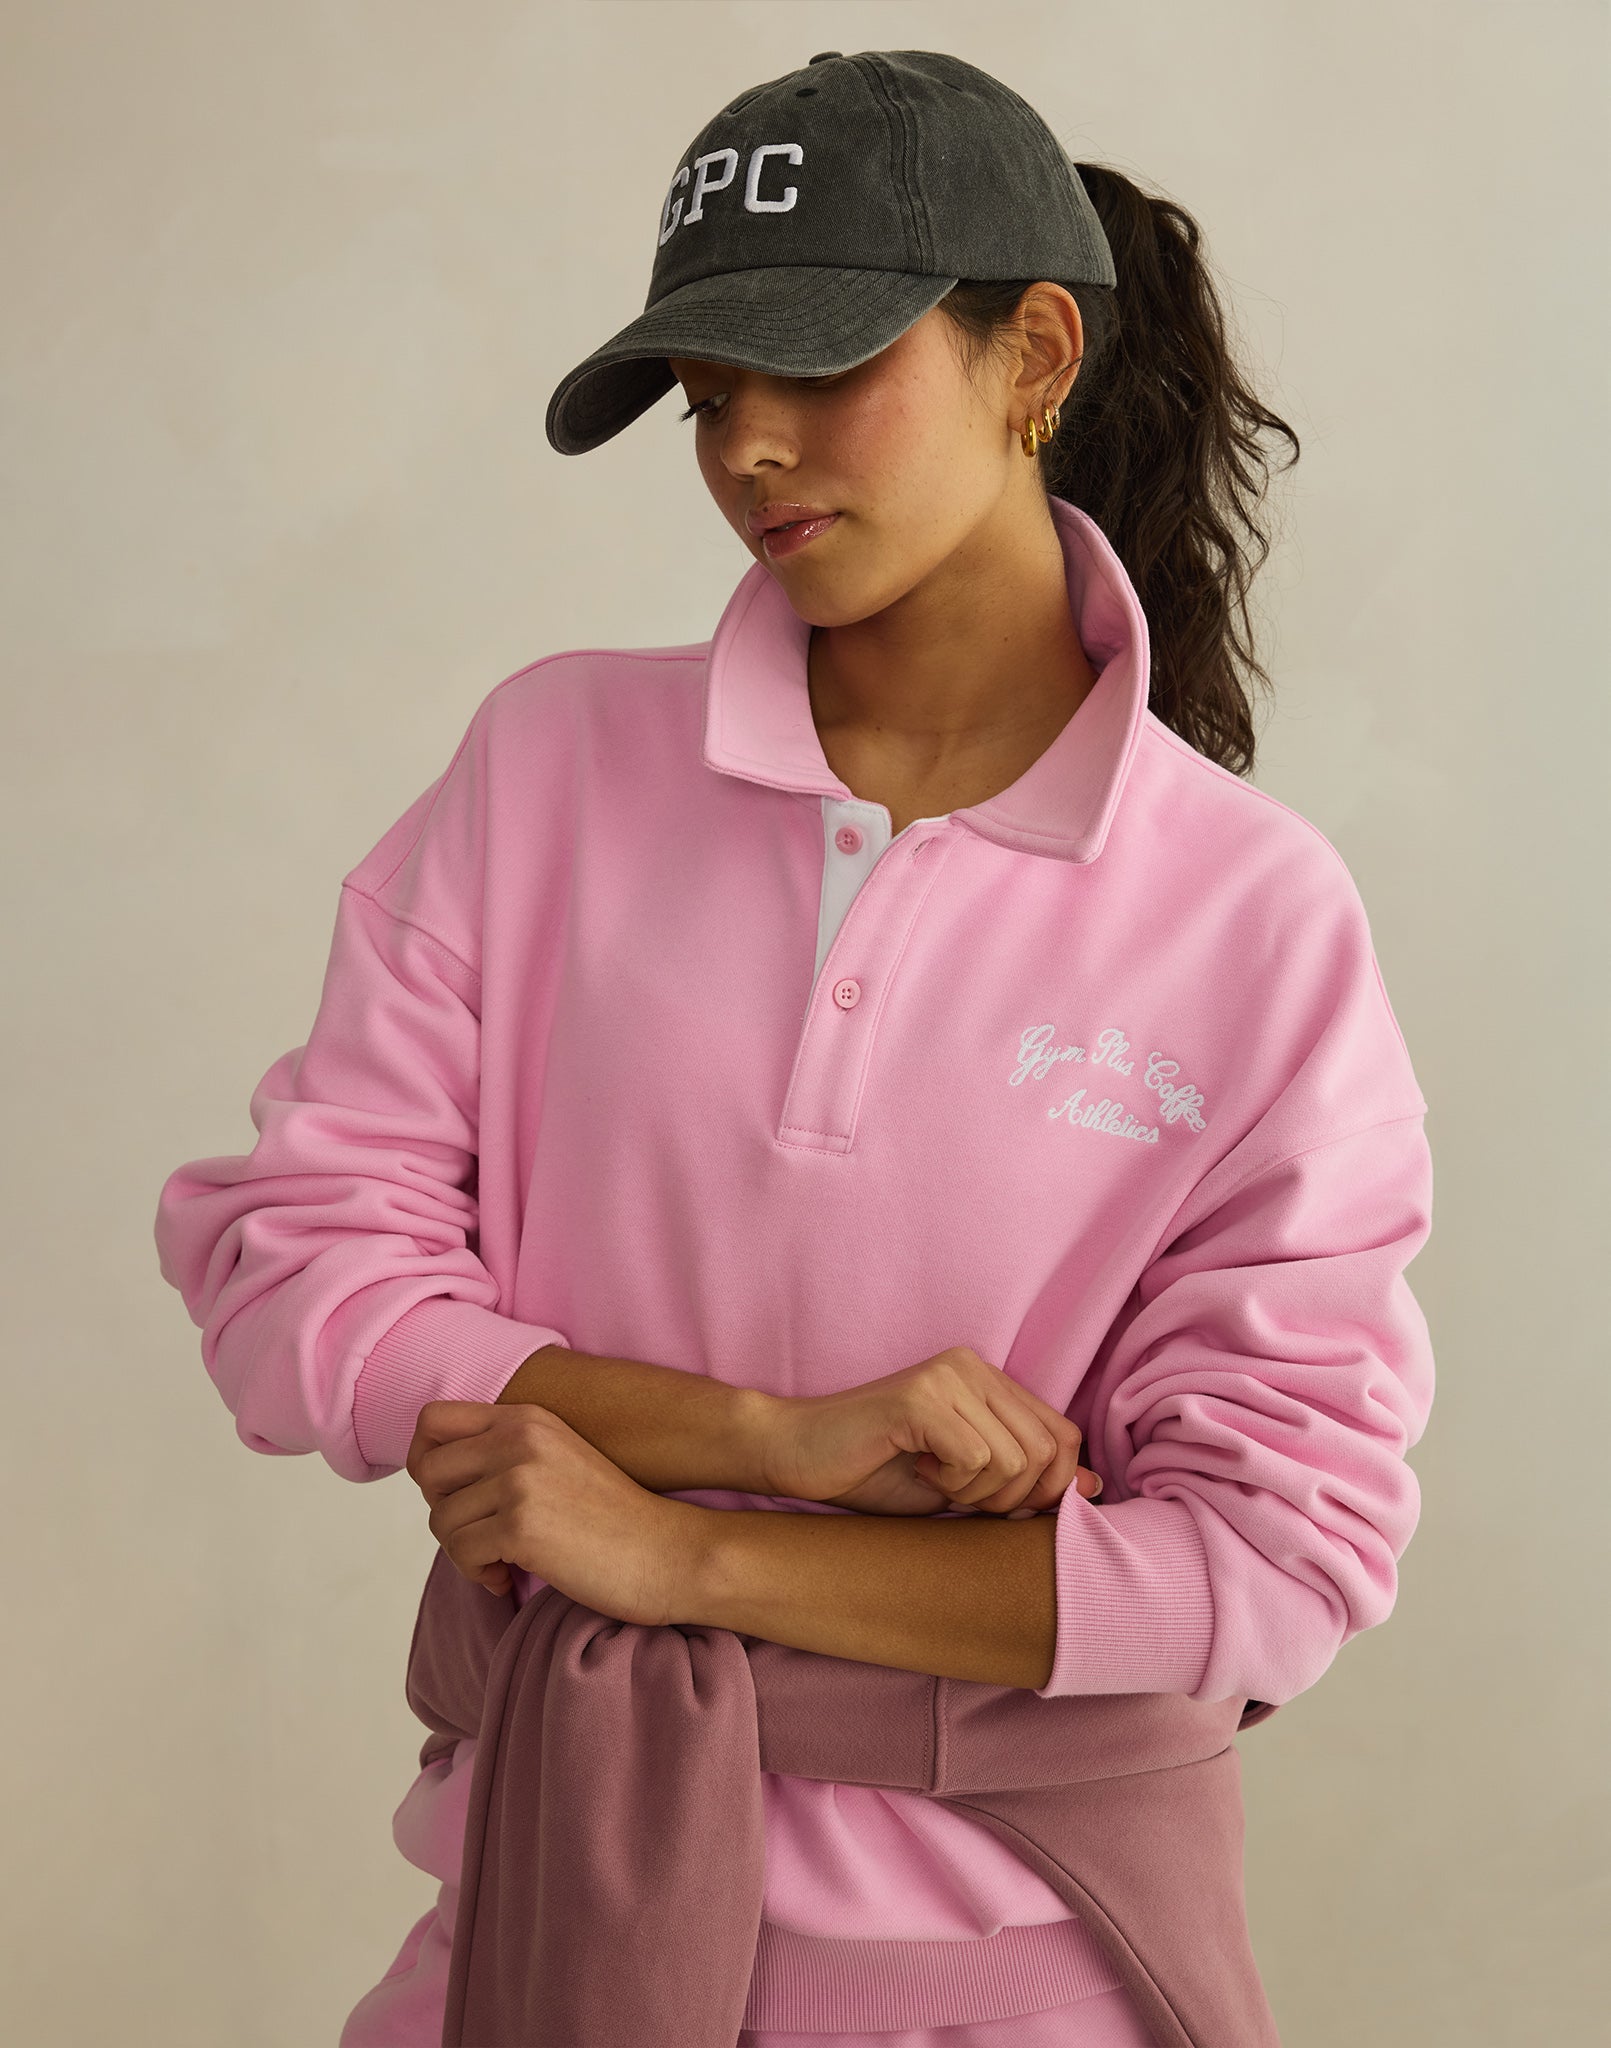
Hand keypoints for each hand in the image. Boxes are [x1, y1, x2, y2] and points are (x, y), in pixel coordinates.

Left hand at [406, 1401, 702, 1623]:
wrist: (668, 1552)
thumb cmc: (612, 1518)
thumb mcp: (558, 1459)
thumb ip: (505, 1452)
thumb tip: (433, 1476)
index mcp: (526, 1418)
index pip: (431, 1420)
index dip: (425, 1460)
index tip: (451, 1495)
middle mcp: (519, 1439)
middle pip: (427, 1471)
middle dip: (443, 1511)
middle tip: (478, 1535)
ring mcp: (520, 1480)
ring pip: (441, 1519)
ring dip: (463, 1551)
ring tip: (500, 1561)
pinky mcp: (522, 1526)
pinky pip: (461, 1553)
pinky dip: (477, 1574)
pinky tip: (506, 1578)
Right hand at [755, 1348, 1103, 1518]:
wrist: (795, 1455)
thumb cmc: (875, 1472)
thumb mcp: (964, 1485)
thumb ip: (1024, 1479)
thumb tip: (1095, 1489)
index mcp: (988, 1380)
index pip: (1064, 1436)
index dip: (1047, 1488)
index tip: (996, 1505)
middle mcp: (973, 1366)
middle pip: (1049, 1451)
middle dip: (1013, 1498)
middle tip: (961, 1495)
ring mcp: (948, 1376)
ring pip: (1015, 1459)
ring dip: (978, 1493)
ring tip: (934, 1479)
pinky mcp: (921, 1396)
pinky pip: (976, 1458)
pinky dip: (952, 1484)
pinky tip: (917, 1468)